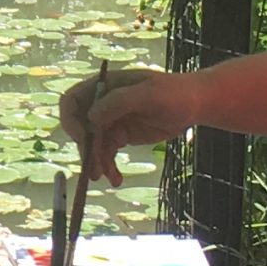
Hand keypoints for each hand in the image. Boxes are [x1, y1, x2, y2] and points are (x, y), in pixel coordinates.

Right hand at [58, 67, 204, 185]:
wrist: (194, 105)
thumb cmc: (174, 93)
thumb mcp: (149, 94)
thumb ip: (119, 102)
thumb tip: (90, 117)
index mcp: (104, 86)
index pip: (72, 102)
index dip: (72, 121)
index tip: (84, 140)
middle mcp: (102, 103)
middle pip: (79, 127)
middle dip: (86, 148)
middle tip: (95, 169)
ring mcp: (111, 120)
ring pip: (93, 145)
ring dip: (97, 162)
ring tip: (109, 177)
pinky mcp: (121, 135)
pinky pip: (106, 153)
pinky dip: (109, 167)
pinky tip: (116, 179)